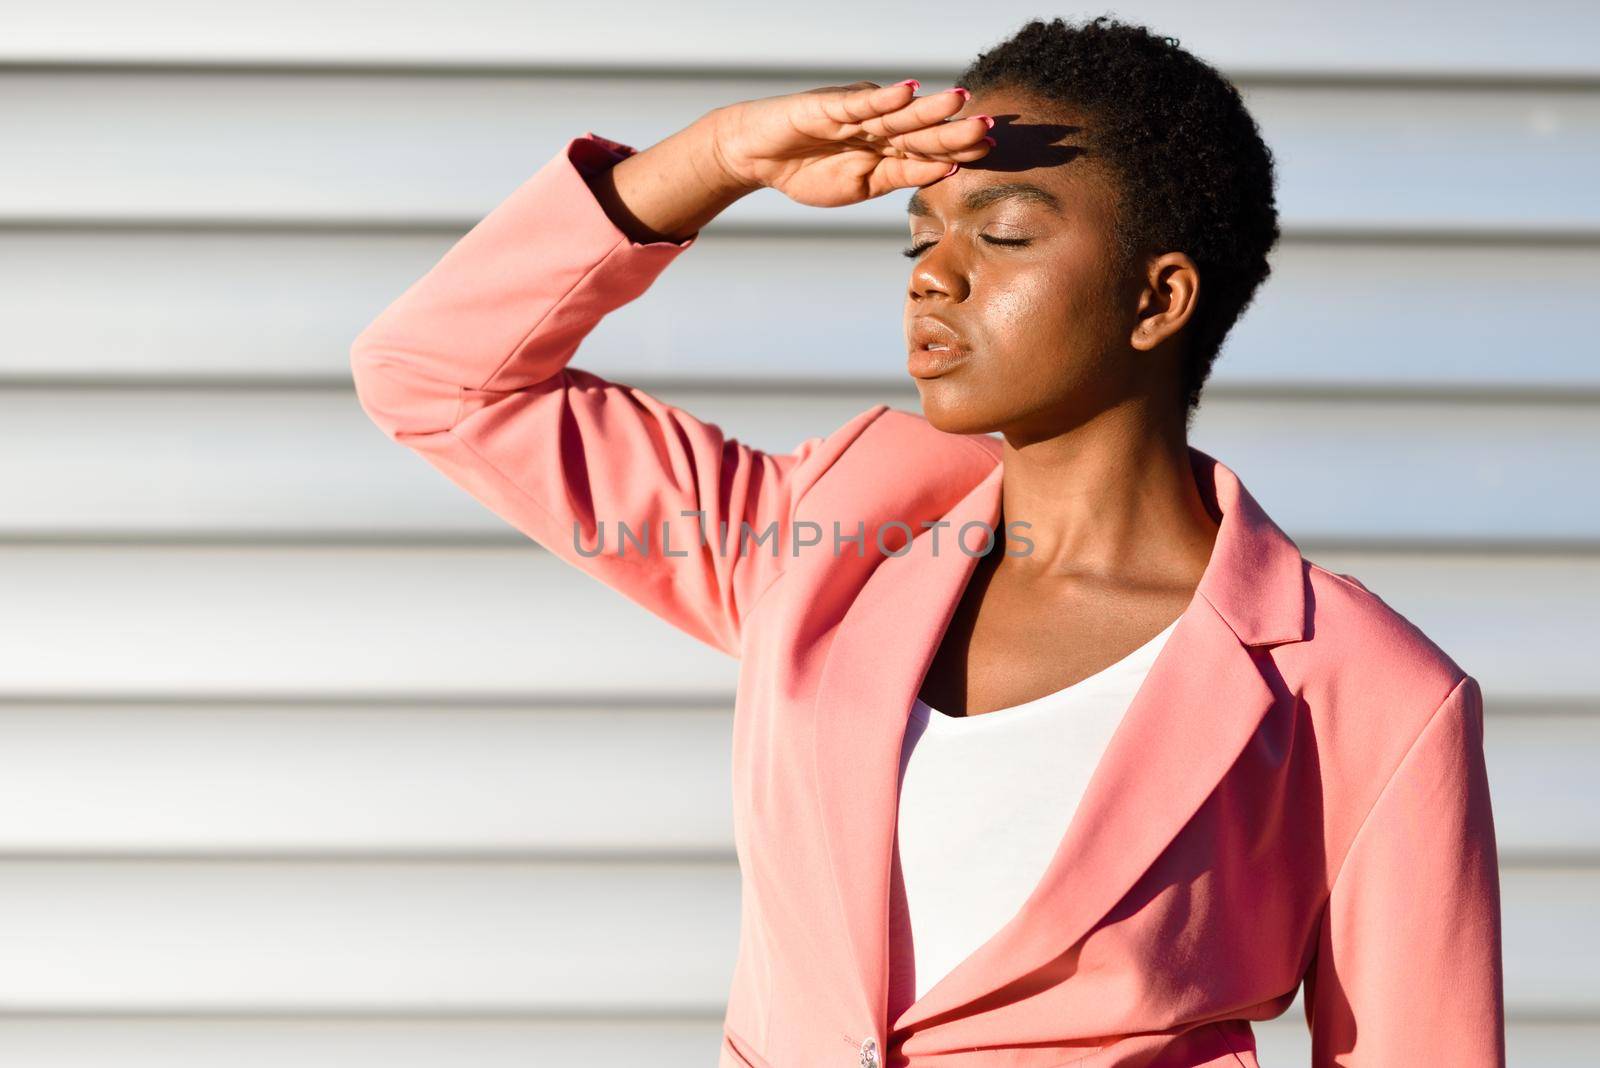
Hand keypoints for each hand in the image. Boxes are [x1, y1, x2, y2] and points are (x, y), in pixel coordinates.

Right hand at [707, 81, 991, 207]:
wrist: (758, 158)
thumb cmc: (807, 172)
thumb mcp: (864, 186)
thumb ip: (903, 176)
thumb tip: (948, 170)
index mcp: (890, 150)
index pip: (931, 151)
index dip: (960, 150)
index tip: (994, 150)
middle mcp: (880, 127)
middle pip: (924, 130)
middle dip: (956, 129)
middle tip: (992, 126)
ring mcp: (857, 115)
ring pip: (900, 113)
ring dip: (930, 108)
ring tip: (962, 101)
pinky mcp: (831, 105)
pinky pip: (861, 103)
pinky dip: (884, 98)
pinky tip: (908, 91)